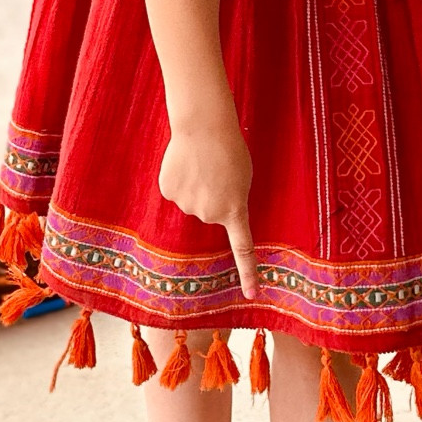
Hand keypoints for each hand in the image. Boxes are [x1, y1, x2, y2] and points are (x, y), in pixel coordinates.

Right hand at [159, 113, 258, 298]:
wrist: (204, 126)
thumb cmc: (230, 148)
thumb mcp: (243, 178)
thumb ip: (232, 200)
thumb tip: (211, 209)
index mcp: (235, 210)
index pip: (243, 249)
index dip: (249, 273)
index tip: (252, 294)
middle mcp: (210, 214)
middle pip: (209, 212)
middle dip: (212, 194)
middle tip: (216, 170)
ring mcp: (187, 205)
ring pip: (190, 201)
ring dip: (195, 185)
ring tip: (201, 162)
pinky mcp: (169, 192)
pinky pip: (176, 190)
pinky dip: (179, 178)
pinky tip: (184, 163)